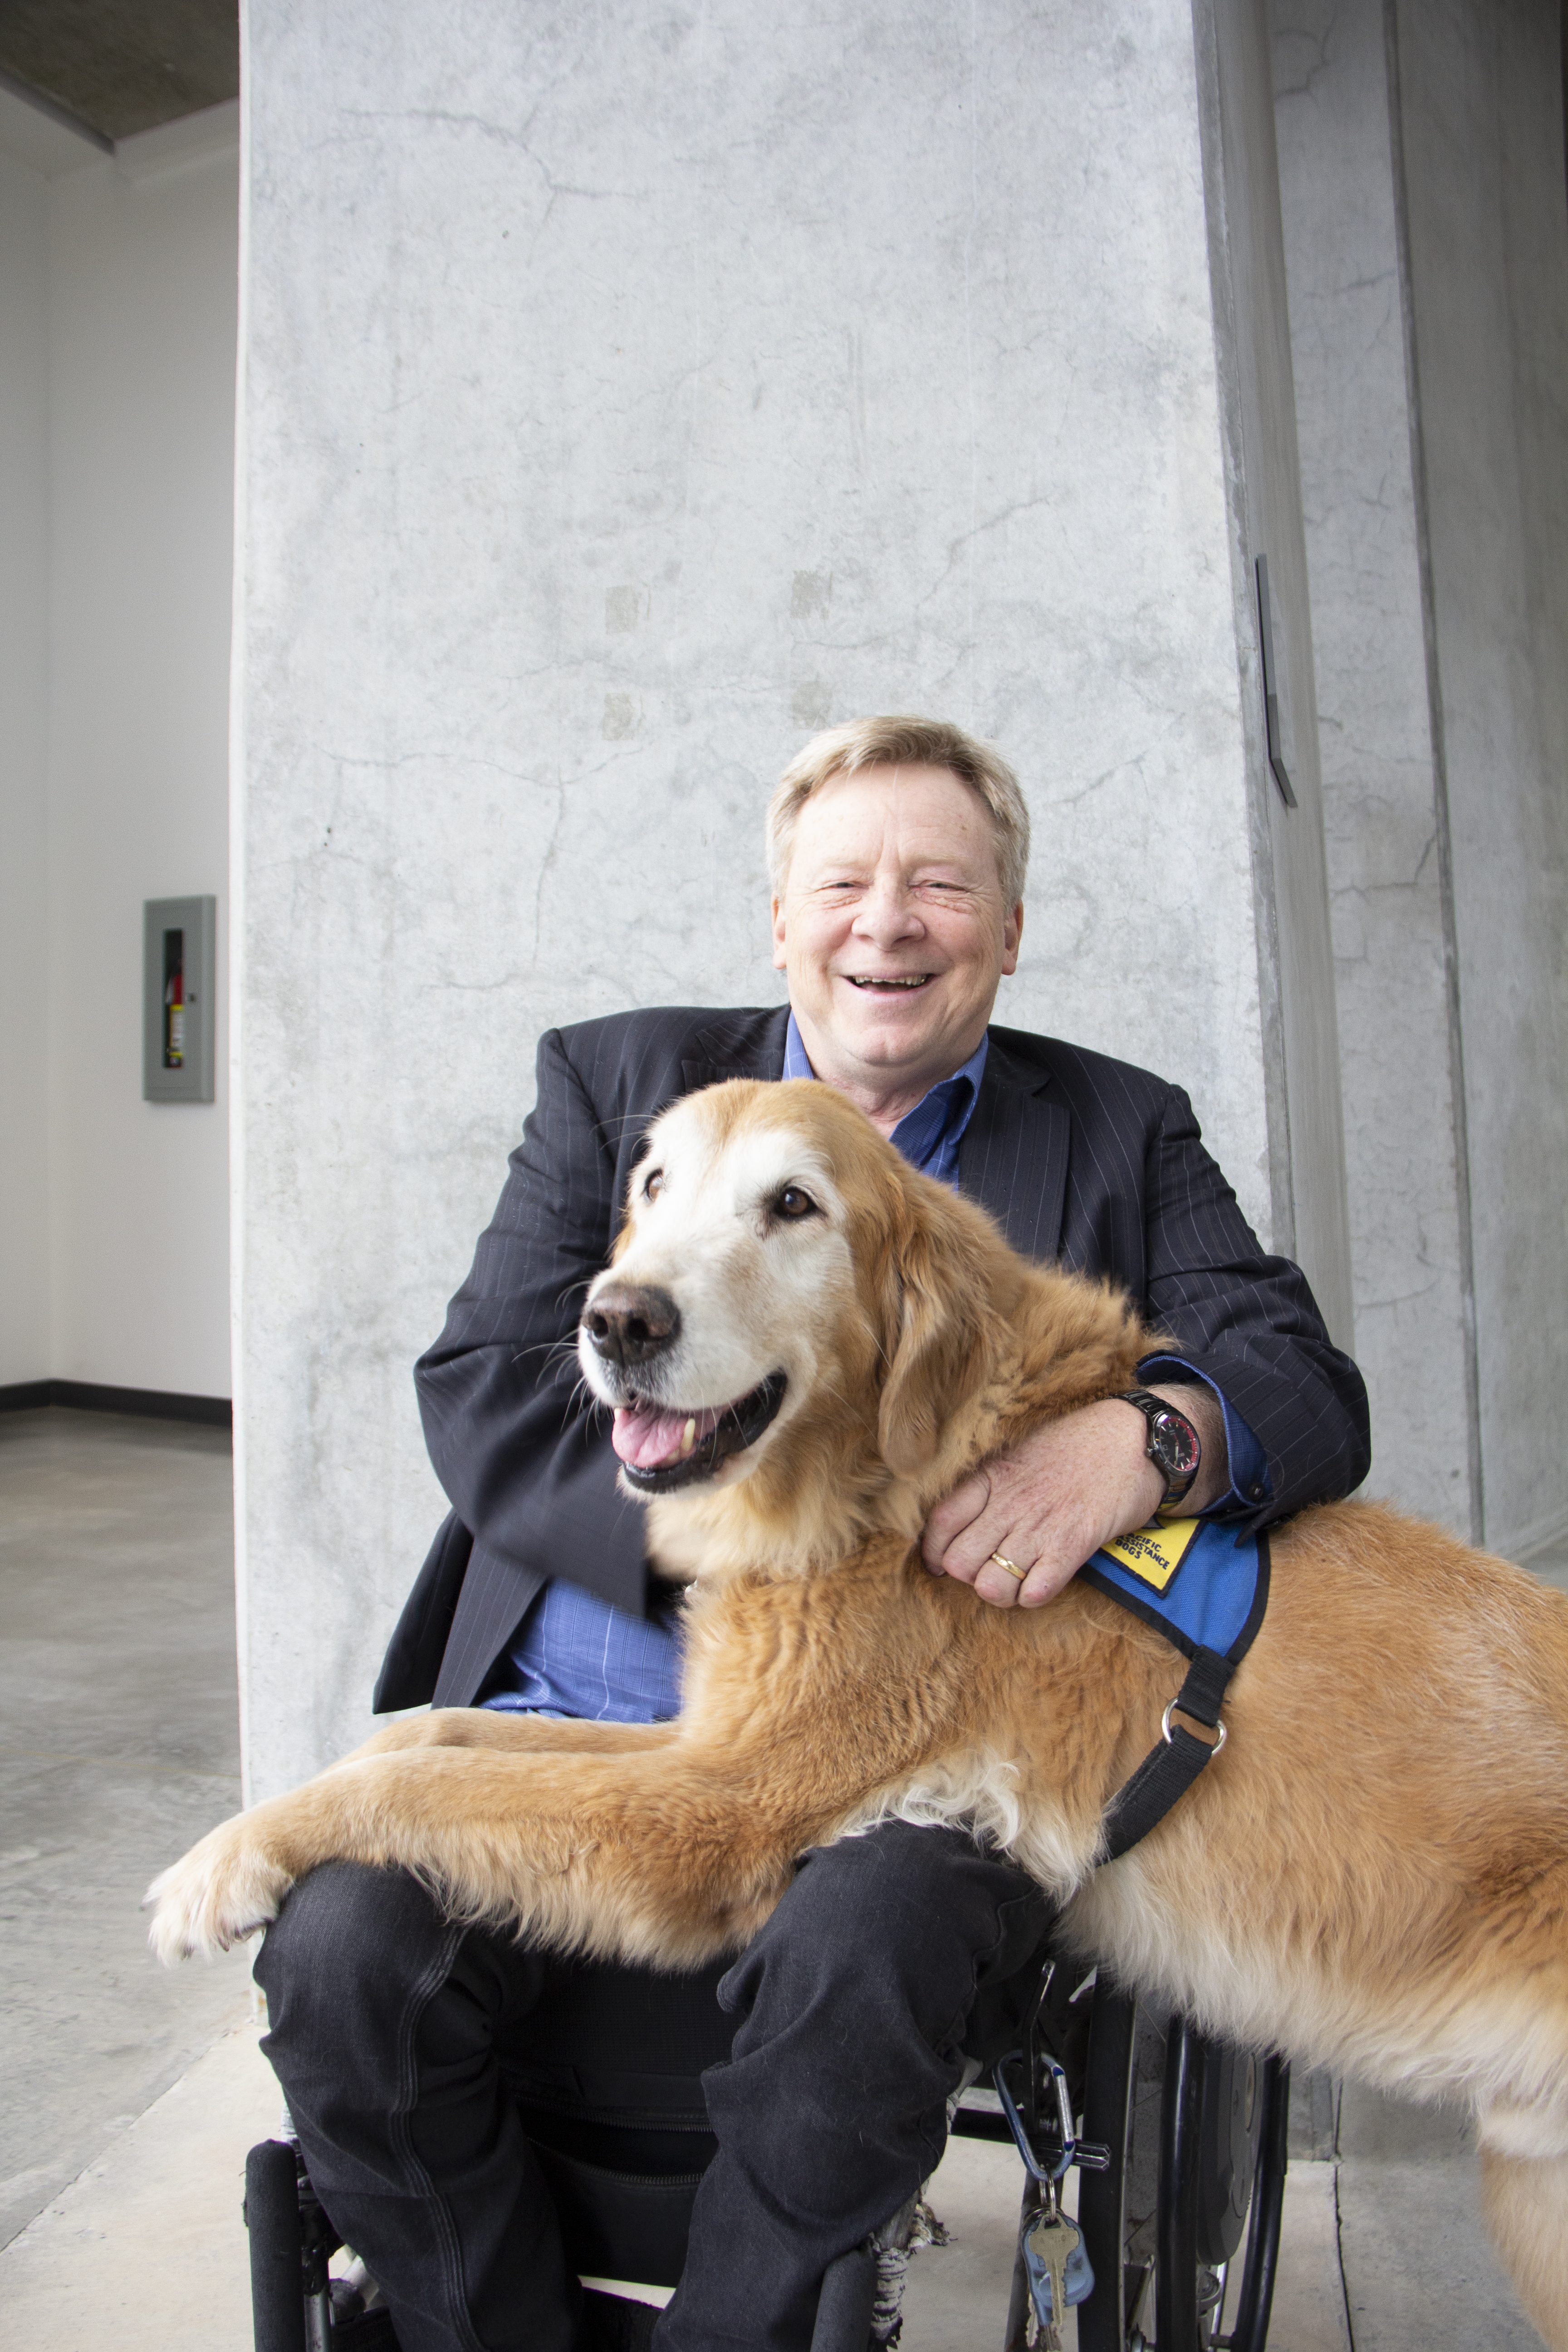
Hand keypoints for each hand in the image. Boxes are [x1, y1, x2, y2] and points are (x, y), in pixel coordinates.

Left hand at [920, 1386, 1223, 1609]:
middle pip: (959, 1563)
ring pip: (991, 1586)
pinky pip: (1035, 1592)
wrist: (1135, 1438)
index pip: (939, 1523)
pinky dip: (1034, 1596)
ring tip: (1016, 1579)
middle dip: (968, 1575)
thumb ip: (990, 1482)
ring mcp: (1039, 1527)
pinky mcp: (1073, 1546)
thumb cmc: (1078, 1444)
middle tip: (988, 1568)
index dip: (933, 1550)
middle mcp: (1009, 1504)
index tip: (940, 1561)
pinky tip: (1043, 1581)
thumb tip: (962, 1517)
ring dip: (1001, 1591)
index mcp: (991, 1476)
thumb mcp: (1020, 1451)